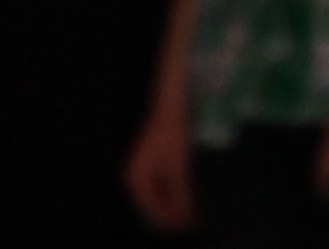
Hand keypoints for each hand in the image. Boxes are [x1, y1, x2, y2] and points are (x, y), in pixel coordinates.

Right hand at [124, 87, 198, 230]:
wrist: (170, 103)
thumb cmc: (173, 131)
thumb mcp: (178, 163)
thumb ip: (180, 191)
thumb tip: (185, 215)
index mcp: (135, 180)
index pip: (152, 211)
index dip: (172, 220)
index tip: (191, 224)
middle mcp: (133, 179)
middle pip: (153, 206)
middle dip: (173, 215)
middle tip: (195, 220)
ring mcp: (141, 172)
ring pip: (158, 198)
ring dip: (174, 206)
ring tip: (194, 211)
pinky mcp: (150, 165)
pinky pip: (161, 187)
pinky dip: (174, 194)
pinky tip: (188, 195)